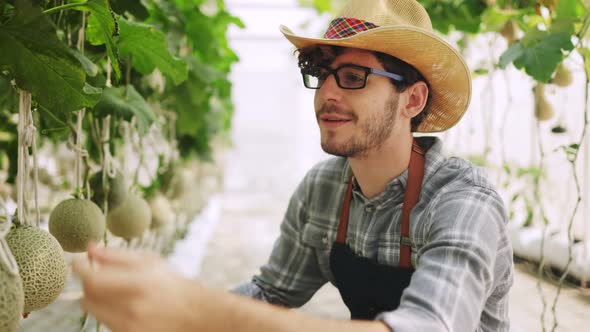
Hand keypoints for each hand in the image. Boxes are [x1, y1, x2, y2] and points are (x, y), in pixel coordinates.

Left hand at [73, 244, 197, 331]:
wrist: (192, 313)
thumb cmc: (170, 282)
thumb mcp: (148, 261)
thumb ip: (116, 256)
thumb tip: (89, 248)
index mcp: (137, 284)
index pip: (92, 280)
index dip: (80, 269)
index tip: (79, 261)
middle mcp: (131, 308)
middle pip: (87, 297)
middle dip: (87, 283)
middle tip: (95, 274)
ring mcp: (129, 326)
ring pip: (93, 310)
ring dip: (96, 297)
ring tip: (112, 289)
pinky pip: (103, 321)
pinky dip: (106, 310)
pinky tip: (122, 303)